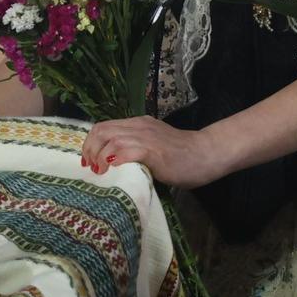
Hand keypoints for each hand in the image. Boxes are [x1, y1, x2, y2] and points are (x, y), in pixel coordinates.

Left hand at [79, 116, 226, 188]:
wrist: (207, 154)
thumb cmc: (184, 156)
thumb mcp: (155, 146)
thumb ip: (138, 149)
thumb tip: (116, 164)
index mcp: (139, 124)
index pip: (103, 126)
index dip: (91, 143)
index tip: (89, 161)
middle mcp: (139, 126)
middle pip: (101, 130)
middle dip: (90, 150)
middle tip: (92, 168)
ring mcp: (146, 137)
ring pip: (109, 140)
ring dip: (99, 157)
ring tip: (101, 172)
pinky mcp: (152, 150)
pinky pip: (123, 151)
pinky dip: (113, 161)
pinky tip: (113, 171)